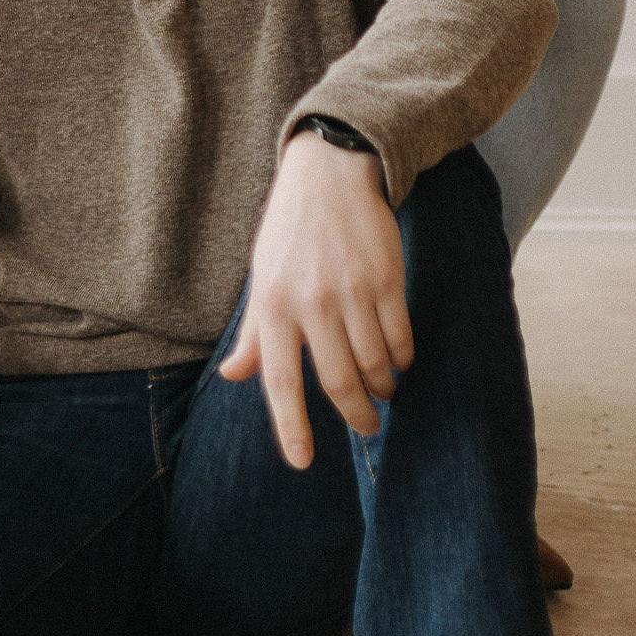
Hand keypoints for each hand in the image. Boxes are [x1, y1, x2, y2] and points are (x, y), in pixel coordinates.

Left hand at [217, 132, 413, 465]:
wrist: (330, 173)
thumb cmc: (289, 231)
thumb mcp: (261, 276)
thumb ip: (254, 332)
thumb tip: (233, 376)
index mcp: (272, 304)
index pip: (279, 380)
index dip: (291, 426)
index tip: (302, 462)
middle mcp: (310, 302)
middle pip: (338, 382)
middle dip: (356, 415)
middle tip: (365, 426)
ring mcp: (351, 291)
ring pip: (375, 364)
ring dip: (382, 387)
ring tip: (382, 389)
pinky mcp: (386, 279)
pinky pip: (400, 338)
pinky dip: (402, 358)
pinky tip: (397, 358)